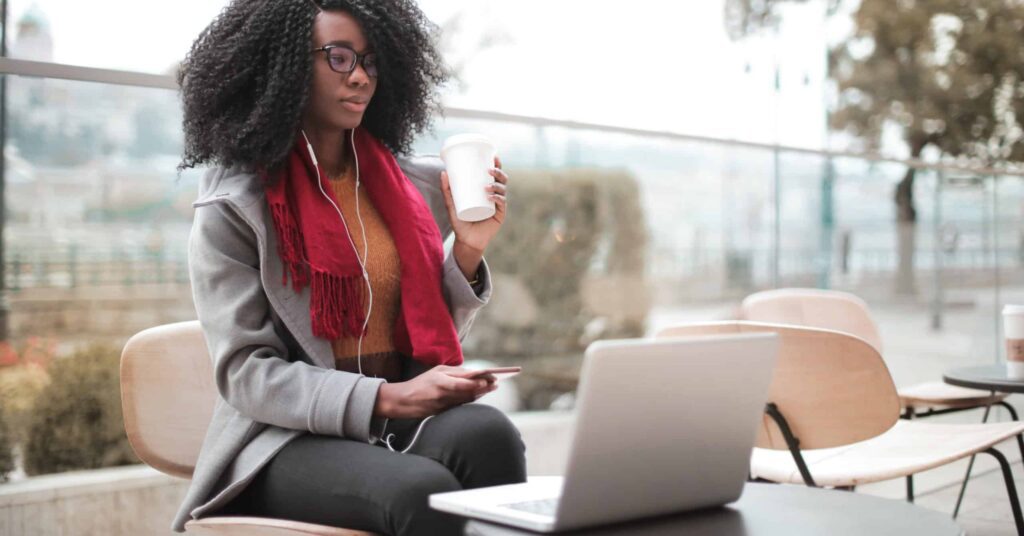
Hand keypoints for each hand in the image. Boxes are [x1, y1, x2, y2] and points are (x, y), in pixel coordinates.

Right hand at [373, 365, 497, 418]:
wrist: (403, 401)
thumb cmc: (422, 383)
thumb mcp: (436, 372)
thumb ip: (454, 372)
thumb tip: (473, 373)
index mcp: (440, 380)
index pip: (463, 382)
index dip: (478, 382)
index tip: (490, 379)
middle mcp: (442, 394)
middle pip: (468, 392)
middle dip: (483, 388)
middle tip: (496, 384)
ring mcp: (443, 405)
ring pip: (466, 400)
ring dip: (480, 394)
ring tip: (491, 388)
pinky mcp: (442, 413)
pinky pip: (460, 406)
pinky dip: (470, 400)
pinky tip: (479, 395)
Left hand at [441, 156, 507, 253]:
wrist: (466, 241)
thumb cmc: (460, 222)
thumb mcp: (451, 204)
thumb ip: (446, 190)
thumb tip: (443, 172)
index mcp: (486, 190)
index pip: (494, 175)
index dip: (497, 164)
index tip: (494, 156)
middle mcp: (495, 196)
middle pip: (502, 180)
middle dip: (499, 172)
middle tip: (489, 170)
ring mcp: (498, 206)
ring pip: (503, 190)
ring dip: (497, 185)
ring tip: (486, 186)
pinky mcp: (499, 215)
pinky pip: (501, 204)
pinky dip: (497, 198)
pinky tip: (491, 196)